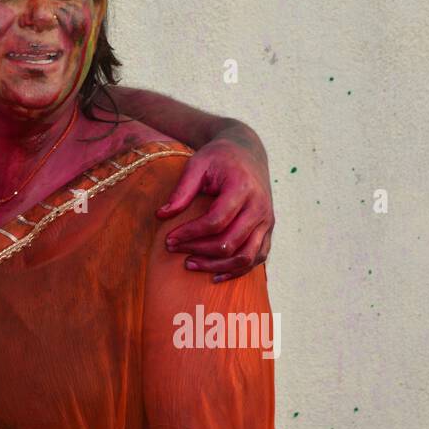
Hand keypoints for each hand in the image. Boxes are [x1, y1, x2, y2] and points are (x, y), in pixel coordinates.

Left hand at [156, 130, 273, 281]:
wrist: (247, 152)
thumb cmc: (218, 158)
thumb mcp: (197, 164)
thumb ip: (181, 190)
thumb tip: (161, 215)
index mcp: (242, 188)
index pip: (216, 221)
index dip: (190, 233)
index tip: (168, 239)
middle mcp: (260, 207)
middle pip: (230, 242)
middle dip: (199, 250)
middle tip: (173, 250)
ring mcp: (267, 221)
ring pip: (246, 256)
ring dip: (216, 266)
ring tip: (189, 264)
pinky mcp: (268, 230)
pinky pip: (257, 257)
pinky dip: (237, 270)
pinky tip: (215, 275)